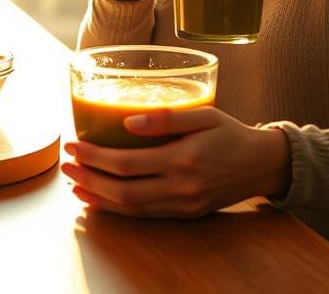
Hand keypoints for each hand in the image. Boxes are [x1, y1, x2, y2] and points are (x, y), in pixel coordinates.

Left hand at [61, 107, 290, 218]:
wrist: (263, 165)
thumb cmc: (231, 133)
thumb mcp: (204, 114)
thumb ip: (167, 118)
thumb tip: (127, 121)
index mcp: (183, 159)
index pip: (127, 164)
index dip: (95, 157)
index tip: (74, 145)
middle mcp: (181, 188)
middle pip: (123, 190)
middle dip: (89, 179)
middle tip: (66, 165)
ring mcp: (183, 205)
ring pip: (131, 208)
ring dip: (99, 198)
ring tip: (75, 185)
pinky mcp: (185, 214)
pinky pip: (145, 215)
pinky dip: (118, 209)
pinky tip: (101, 200)